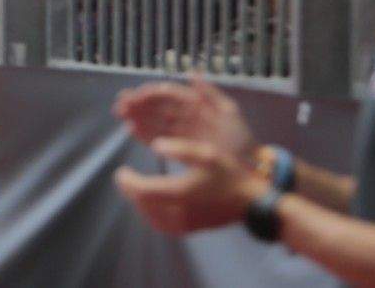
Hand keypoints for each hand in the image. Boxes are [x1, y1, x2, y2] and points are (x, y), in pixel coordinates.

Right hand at [112, 75, 252, 157]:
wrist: (251, 171)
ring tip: (122, 116)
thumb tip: (193, 72)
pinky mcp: (179, 149)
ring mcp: (182, 134)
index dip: (151, 93)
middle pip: (158, 108)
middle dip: (138, 105)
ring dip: (137, 117)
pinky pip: (158, 139)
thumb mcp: (229, 114)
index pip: (169, 95)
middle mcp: (186, 117)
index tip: (135, 95)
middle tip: (120, 105)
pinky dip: (145, 135)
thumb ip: (210, 94)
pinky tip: (132, 131)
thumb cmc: (241, 142)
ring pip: (155, 122)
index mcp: (197, 106)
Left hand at [114, 137, 262, 235]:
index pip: (143, 192)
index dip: (127, 182)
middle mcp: (181, 212)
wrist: (253, 202)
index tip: (121, 171)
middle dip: (131, 192)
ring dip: (141, 205)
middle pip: (145, 207)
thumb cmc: (231, 175)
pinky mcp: (193, 229)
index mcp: (181, 193)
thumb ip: (180, 148)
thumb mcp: (207, 153)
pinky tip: (155, 204)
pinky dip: (154, 215)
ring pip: (153, 219)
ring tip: (137, 189)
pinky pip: (165, 226)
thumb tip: (156, 145)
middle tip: (126, 179)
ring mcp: (187, 224)